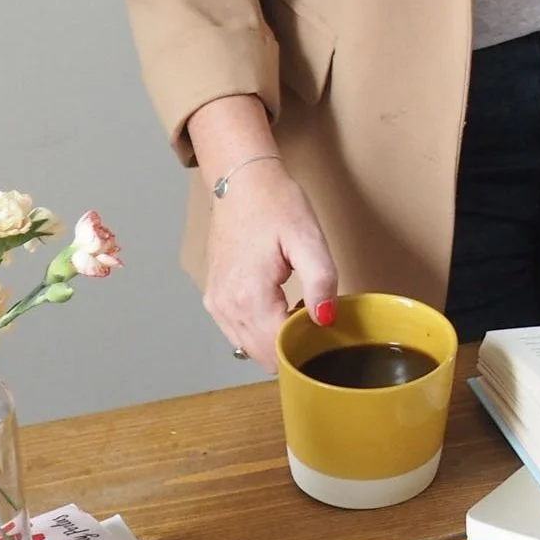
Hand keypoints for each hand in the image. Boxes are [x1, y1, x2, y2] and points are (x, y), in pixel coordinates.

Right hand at [201, 157, 337, 372]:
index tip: (326, 328)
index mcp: (248, 297)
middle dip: (291, 346)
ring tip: (299, 308)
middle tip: (316, 317)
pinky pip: (238, 331)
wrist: (243, 183)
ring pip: (249, 348)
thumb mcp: (309, 238)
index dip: (305, 347)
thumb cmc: (275, 204)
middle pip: (262, 356)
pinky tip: (279, 305)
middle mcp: (225, 308)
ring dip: (275, 339)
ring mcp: (216, 305)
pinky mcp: (214, 298)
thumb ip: (321, 281)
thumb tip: (325, 319)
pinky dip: (260, 329)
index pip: (278, 351)